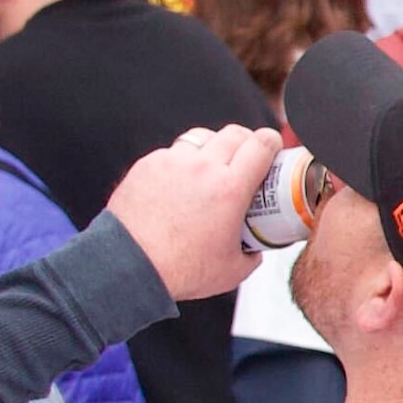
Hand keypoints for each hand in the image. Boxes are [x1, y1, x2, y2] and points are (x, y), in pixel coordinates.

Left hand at [108, 124, 289, 303]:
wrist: (129, 266)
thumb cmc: (180, 269)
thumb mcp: (233, 268)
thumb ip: (252, 252)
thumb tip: (256, 248)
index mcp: (230, 187)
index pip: (262, 143)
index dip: (273, 142)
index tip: (273, 149)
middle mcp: (202, 167)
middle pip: (234, 133)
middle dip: (247, 141)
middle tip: (247, 158)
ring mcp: (171, 163)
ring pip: (201, 137)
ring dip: (213, 147)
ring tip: (211, 168)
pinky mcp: (146, 166)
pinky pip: (171, 153)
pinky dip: (181, 162)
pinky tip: (180, 184)